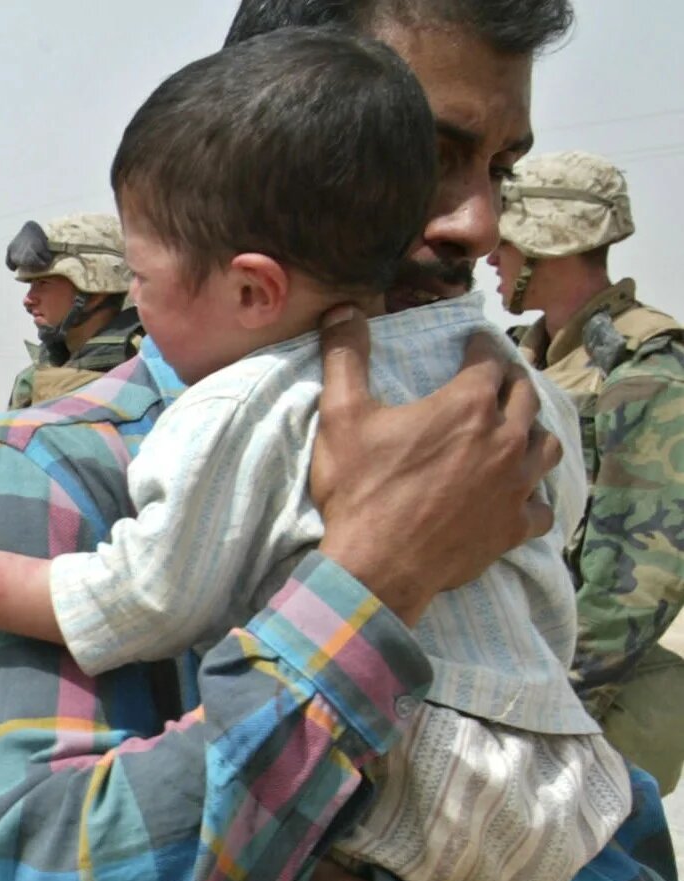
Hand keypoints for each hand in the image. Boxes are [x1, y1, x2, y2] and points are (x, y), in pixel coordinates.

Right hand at [310, 306, 558, 624]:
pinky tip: (518, 495)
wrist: (379, 564)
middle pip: (525, 397)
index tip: (473, 343)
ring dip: (532, 432)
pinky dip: (532, 497)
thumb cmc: (361, 488)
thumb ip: (345, 357)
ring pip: (545, 446)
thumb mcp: (341, 416)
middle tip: (497, 380)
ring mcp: (516, 485)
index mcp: (468, 406)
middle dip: (512, 382)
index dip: (480, 347)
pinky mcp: (514, 526)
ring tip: (517, 430)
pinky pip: (541, 506)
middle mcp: (504, 439)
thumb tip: (341, 308)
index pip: (489, 361)